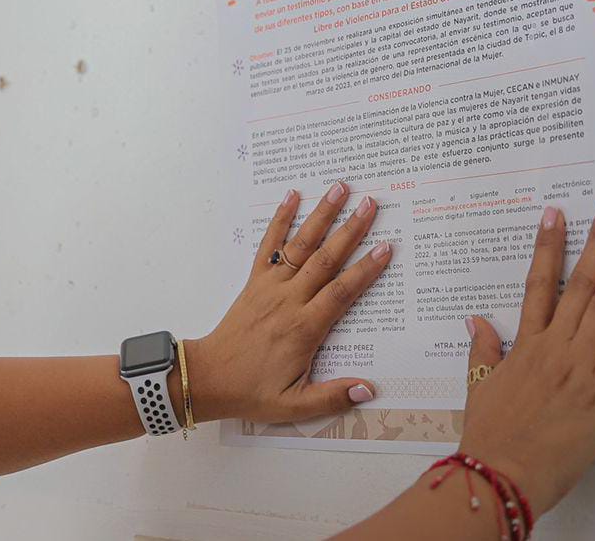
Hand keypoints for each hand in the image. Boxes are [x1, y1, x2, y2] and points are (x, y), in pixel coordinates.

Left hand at [192, 181, 391, 423]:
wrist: (208, 378)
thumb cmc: (253, 391)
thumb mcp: (294, 405)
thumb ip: (332, 396)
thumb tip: (369, 389)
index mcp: (303, 328)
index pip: (341, 292)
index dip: (365, 269)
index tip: (386, 247)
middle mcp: (288, 300)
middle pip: (325, 259)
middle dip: (350, 229)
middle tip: (371, 204)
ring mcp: (269, 286)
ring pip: (300, 245)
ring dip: (320, 215)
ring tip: (338, 189)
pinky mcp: (254, 281)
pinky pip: (267, 246)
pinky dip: (279, 219)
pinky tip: (291, 197)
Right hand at [458, 195, 594, 514]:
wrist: (504, 471)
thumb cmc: (491, 434)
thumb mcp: (479, 386)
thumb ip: (484, 350)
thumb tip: (479, 321)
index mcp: (524, 343)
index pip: (538, 282)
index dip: (547, 245)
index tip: (554, 214)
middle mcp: (555, 345)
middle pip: (581, 281)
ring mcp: (581, 363)